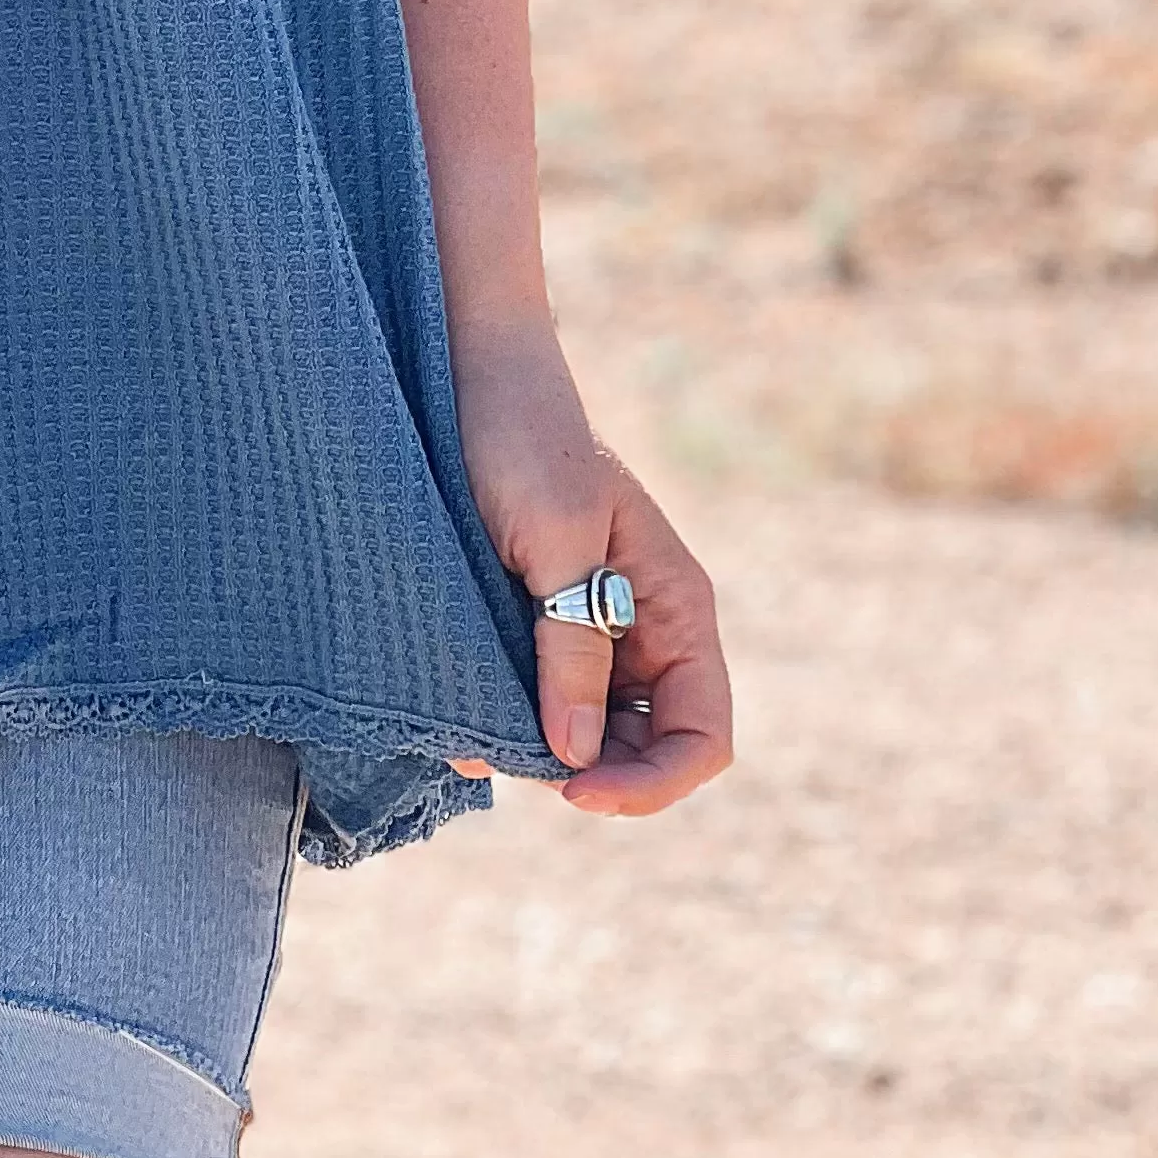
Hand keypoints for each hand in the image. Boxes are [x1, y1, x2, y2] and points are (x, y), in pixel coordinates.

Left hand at [449, 312, 732, 817]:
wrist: (467, 367)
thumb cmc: (523, 437)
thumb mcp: (554, 540)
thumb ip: (571, 646)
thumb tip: (578, 757)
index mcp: (679, 607)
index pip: (701, 736)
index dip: (650, 782)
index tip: (573, 790)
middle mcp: (646, 626)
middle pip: (642, 747)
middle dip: (585, 772)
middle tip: (504, 753)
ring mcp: (592, 622)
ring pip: (585, 729)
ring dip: (535, 745)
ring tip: (468, 730)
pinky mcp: (536, 615)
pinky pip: (538, 692)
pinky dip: (505, 713)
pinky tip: (456, 707)